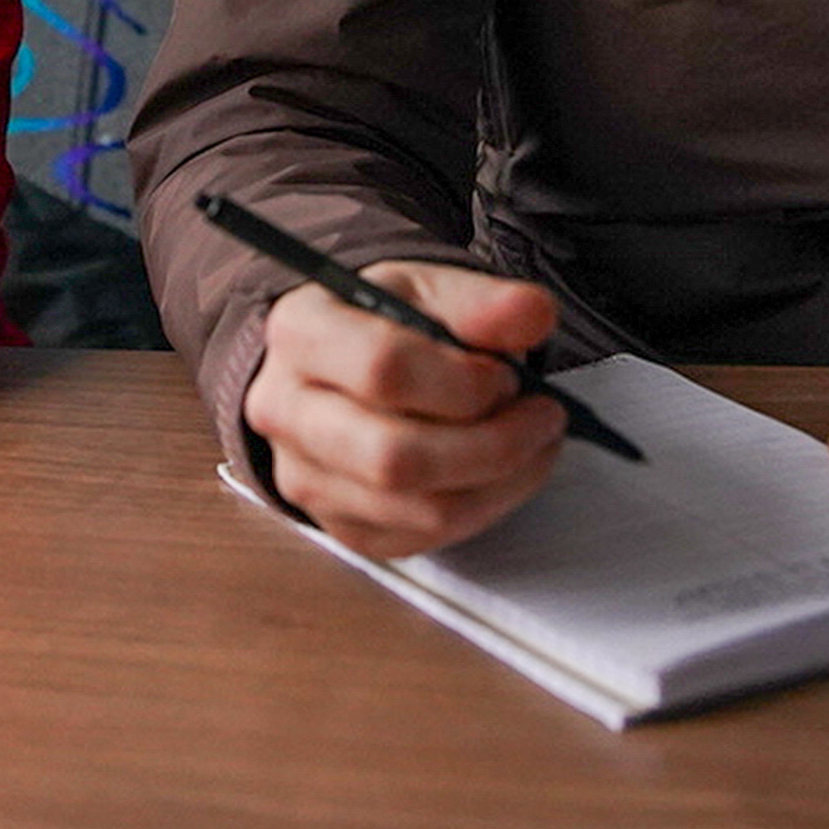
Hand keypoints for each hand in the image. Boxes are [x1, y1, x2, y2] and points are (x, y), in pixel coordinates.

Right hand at [246, 262, 563, 557]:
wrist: (345, 368)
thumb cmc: (389, 324)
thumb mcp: (431, 291)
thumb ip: (483, 302)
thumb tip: (533, 315)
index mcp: (300, 333)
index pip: (383, 370)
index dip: (464, 381)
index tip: (508, 374)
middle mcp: (285, 411)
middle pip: (396, 457)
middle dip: (493, 444)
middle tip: (544, 416)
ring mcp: (305, 478)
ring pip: (420, 509)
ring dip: (502, 481)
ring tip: (535, 442)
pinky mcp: (339, 525)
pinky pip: (425, 538)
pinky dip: (484, 508)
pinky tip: (503, 471)